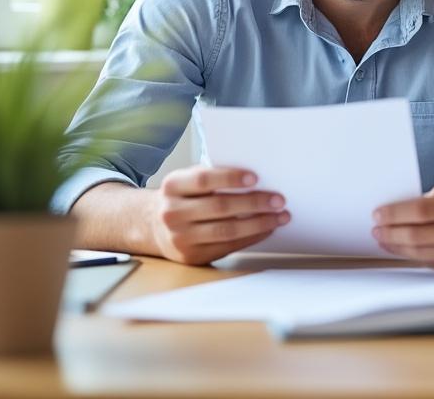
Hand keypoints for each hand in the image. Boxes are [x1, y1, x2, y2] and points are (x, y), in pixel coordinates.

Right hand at [150, 165, 289, 264]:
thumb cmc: (182, 198)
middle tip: (279, 199)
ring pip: (226, 230)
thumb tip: (257, 180)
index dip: (230, 178)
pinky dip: (251, 237)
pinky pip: (228, 246)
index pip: (204, 180)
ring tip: (280, 216)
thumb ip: (213, 178)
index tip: (256, 178)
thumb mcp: (188, 181)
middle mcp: (172, 212)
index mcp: (173, 186)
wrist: (153, 226)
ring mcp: (180, 237)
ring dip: (259, 223)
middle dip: (254, 203)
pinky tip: (266, 229)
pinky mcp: (191, 255)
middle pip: (220, 206)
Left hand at [372, 184, 433, 275]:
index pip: (420, 210)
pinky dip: (412, 256)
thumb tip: (402, 208)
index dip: (394, 213)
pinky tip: (401, 249)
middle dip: (390, 231)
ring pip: (419, 252)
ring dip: (395, 246)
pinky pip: (430, 263)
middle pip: (416, 234)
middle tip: (374, 228)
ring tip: (382, 239)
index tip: (377, 213)